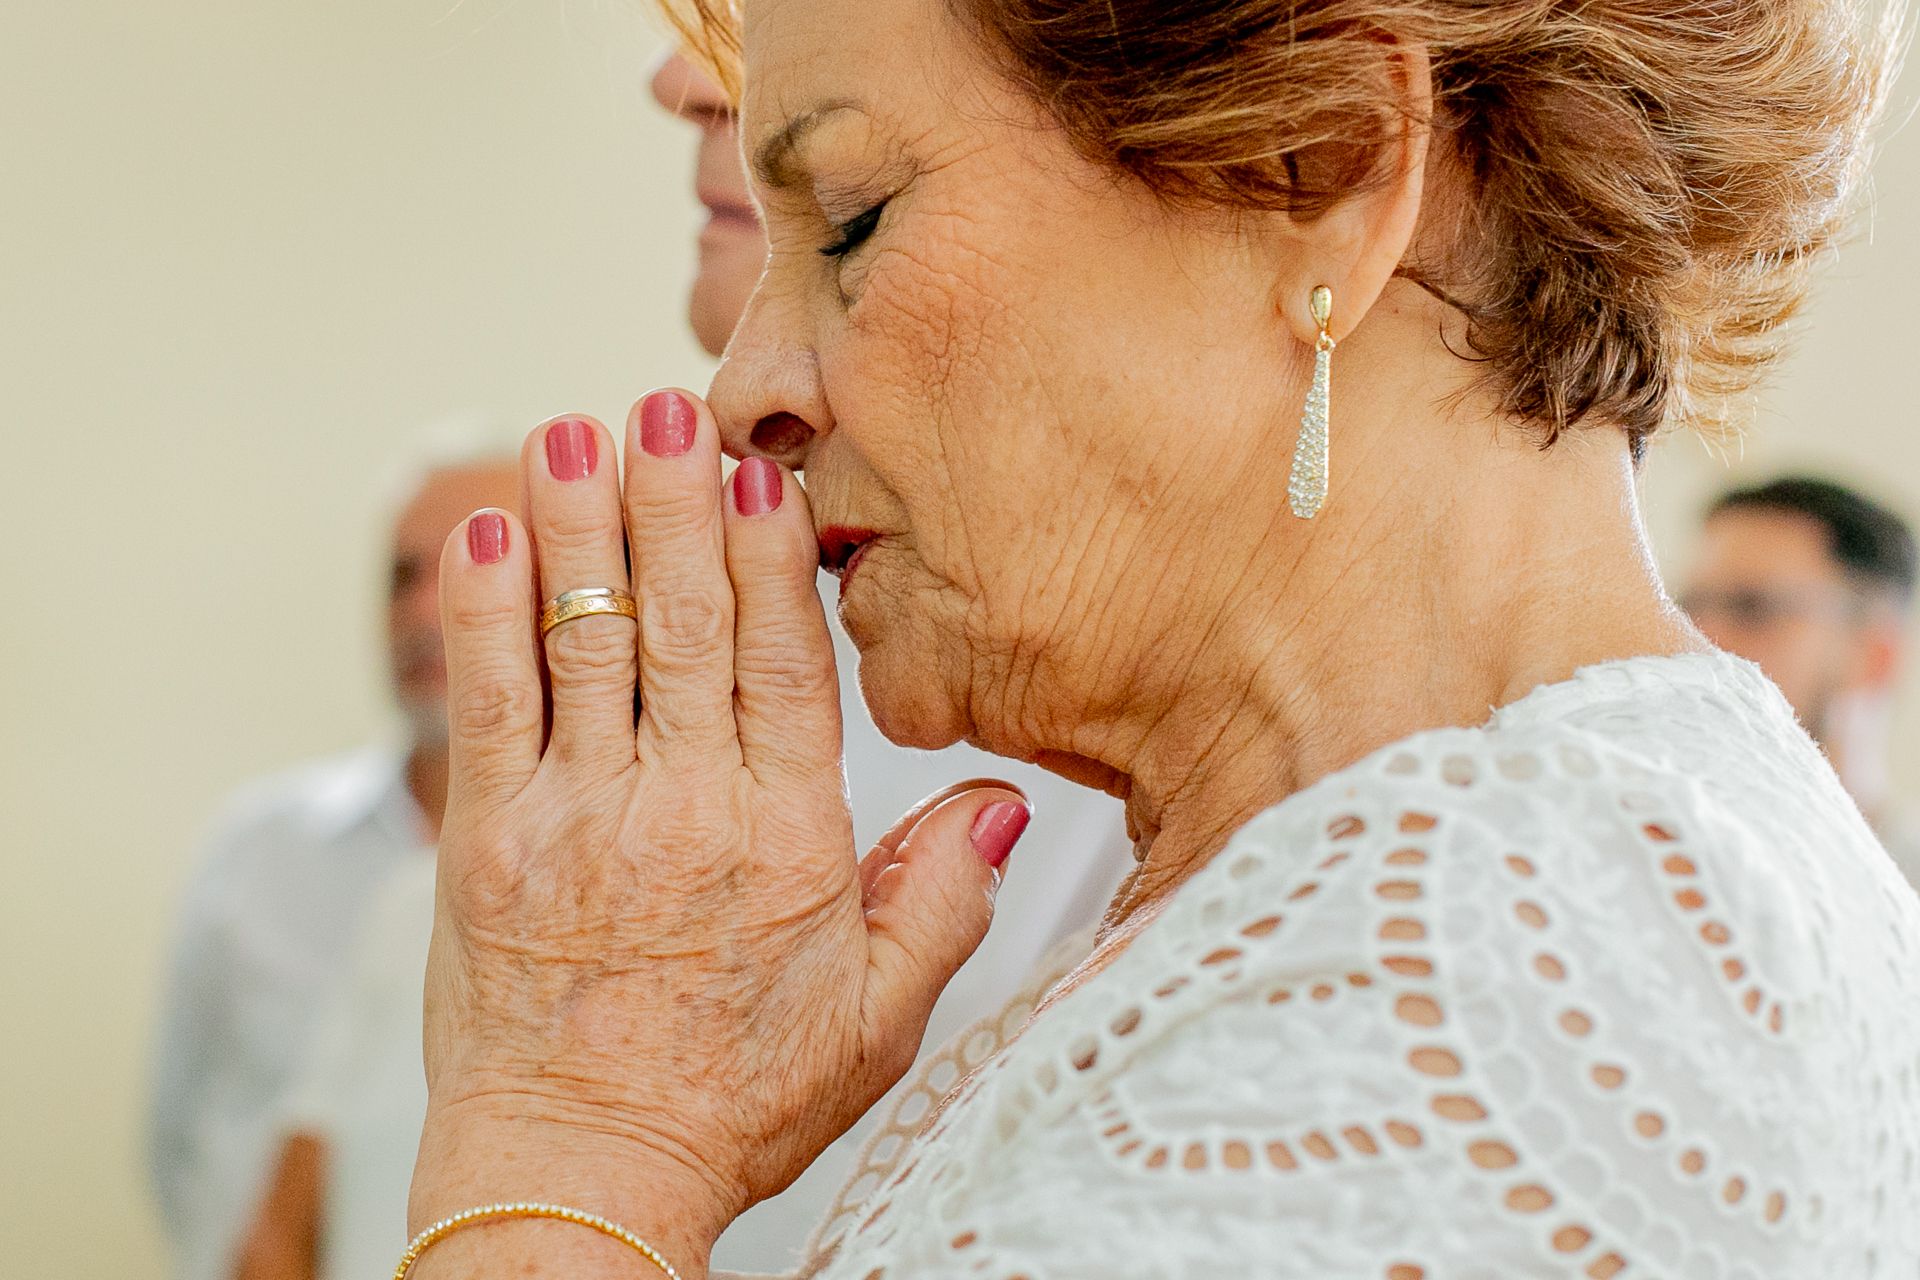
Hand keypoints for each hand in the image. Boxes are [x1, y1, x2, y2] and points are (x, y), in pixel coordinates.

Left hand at [408, 392, 1028, 1274]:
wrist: (583, 1175)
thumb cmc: (733, 1098)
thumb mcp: (877, 1016)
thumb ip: (942, 898)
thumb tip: (999, 799)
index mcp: (786, 839)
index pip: (783, 663)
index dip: (771, 557)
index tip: (762, 472)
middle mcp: (682, 812)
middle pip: (683, 623)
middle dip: (671, 501)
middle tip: (662, 404)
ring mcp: (575, 820)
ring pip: (583, 639)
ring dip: (578, 525)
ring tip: (573, 430)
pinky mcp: (485, 844)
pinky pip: (484, 703)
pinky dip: (482, 612)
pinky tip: (484, 533)